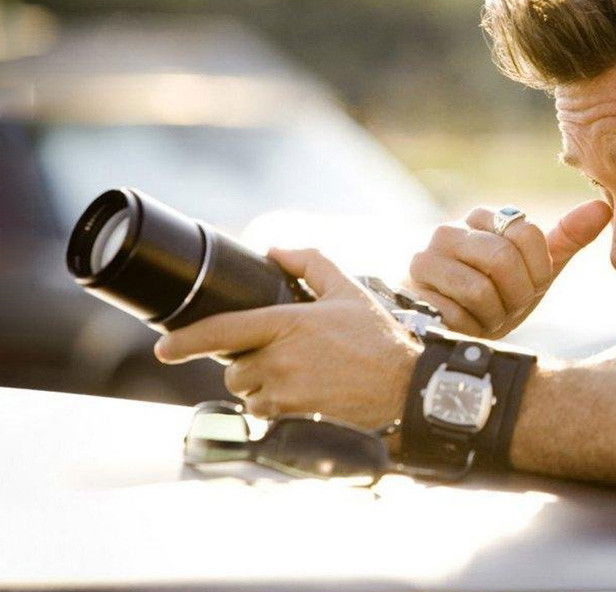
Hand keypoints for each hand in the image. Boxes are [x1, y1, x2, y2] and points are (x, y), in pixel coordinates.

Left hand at [153, 247, 420, 428]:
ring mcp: (285, 390)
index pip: (223, 331)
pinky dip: (271, 405)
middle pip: (232, 367)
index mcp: (289, 322)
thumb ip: (311, 264)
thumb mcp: (348, 291)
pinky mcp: (294, 414)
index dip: (186, 341)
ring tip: (293, 375)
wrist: (404, 386)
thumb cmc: (378, 338)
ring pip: (245, 391)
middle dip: (245, 362)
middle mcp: (281, 358)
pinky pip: (261, 412)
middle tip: (276, 356)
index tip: (164, 348)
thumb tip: (276, 250)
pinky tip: (300, 393)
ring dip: (257, 385)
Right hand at [403, 199, 611, 337]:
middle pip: (503, 258)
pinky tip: (463, 325)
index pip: (527, 233)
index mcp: (484, 219)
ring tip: (484, 316)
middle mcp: (449, 230)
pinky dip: (471, 327)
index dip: (538, 271)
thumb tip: (602, 207)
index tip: (529, 288)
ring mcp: (425, 258)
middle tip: (506, 307)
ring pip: (479, 287)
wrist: (457, 338)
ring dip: (493, 314)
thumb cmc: (500, 300)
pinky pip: (456, 312)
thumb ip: (568, 239)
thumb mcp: (538, 272)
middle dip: (516, 295)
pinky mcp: (411, 290)